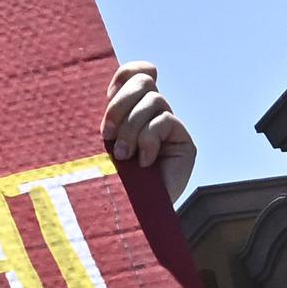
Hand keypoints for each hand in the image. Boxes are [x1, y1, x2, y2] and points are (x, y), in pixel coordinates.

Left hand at [104, 61, 196, 203]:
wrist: (131, 214)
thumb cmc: (109, 181)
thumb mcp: (102, 143)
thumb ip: (109, 117)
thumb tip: (110, 91)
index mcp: (133, 110)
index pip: (139, 73)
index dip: (126, 74)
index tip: (107, 95)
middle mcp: (154, 115)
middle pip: (144, 82)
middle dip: (120, 104)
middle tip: (107, 134)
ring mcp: (170, 128)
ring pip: (153, 100)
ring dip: (131, 128)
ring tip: (123, 156)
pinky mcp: (184, 142)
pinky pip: (164, 122)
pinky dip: (148, 140)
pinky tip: (144, 162)